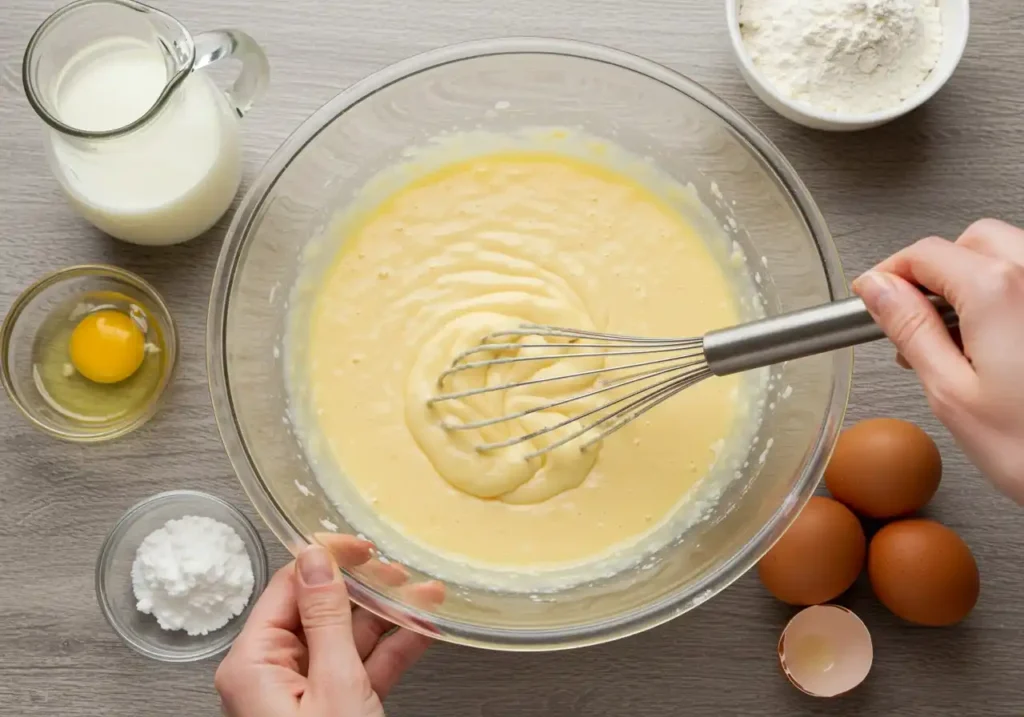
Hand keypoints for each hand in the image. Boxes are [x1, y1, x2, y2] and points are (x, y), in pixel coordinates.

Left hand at [215, 536, 443, 716]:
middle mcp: (272, 675)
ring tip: (424, 594)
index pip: (287, 588)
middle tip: (401, 570)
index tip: (360, 543)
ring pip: (347, 638)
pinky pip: (362, 668)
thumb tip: (315, 561)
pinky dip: (393, 650)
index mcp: (253, 664)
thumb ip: (325, 619)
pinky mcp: (333, 709)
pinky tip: (423, 628)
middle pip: (320, 610)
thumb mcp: (334, 686)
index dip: (326, 560)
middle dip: (367, 590)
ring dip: (389, 617)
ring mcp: (304, 694)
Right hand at [852, 218, 1023, 504]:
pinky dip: (1013, 298)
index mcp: (998, 291)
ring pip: (1012, 255)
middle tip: (916, 319)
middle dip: (938, 270)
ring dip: (979, 280)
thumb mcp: (952, 393)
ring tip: (964, 339)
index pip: (923, 254)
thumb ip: (910, 329)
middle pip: (973, 240)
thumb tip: (878, 290)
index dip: (888, 275)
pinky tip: (1005, 345)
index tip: (873, 299)